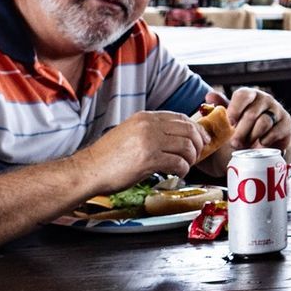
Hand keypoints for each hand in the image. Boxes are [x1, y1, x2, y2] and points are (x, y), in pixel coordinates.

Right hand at [80, 111, 205, 190]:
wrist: (88, 170)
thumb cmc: (108, 157)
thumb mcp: (131, 133)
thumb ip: (152, 132)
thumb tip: (175, 138)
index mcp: (145, 117)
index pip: (180, 117)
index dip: (195, 128)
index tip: (201, 138)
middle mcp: (148, 125)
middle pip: (188, 129)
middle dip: (198, 143)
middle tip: (198, 154)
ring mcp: (149, 141)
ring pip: (186, 146)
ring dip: (191, 158)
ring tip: (186, 166)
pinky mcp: (148, 159)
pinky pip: (178, 162)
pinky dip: (183, 169)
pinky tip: (177, 174)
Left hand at [207, 88, 290, 164]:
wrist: (260, 142)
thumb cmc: (242, 126)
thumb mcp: (229, 117)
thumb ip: (220, 106)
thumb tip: (209, 96)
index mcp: (250, 94)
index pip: (243, 95)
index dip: (235, 109)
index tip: (229, 123)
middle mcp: (265, 99)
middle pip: (252, 114)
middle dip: (241, 131)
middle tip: (234, 143)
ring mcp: (277, 110)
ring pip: (264, 123)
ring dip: (252, 137)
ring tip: (246, 146)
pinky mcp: (286, 124)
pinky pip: (275, 132)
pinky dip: (265, 141)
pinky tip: (259, 145)